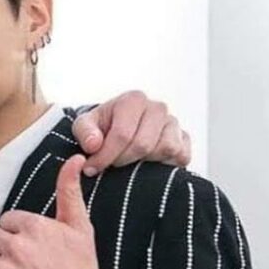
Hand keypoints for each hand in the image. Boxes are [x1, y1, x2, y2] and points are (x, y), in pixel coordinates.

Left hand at [72, 90, 190, 175]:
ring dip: (144, 162)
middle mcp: (157, 108)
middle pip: (143, 145)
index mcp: (133, 100)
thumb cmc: (101, 127)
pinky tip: (147, 163)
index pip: (122, 134)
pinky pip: (182, 156)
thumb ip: (84, 132)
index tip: (92, 168)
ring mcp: (173, 122)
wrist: (117, 128)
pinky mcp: (184, 138)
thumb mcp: (84, 125)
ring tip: (129, 160)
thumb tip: (94, 144)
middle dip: (122, 160)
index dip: (105, 156)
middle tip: (110, 165)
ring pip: (165, 150)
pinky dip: (165, 164)